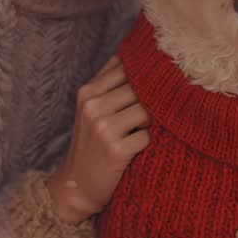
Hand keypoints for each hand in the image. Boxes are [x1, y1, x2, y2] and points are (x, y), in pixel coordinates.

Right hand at [46, 55, 150, 223]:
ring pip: (147, 110)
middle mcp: (93, 106)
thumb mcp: (92, 108)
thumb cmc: (91, 144)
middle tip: (153, 112)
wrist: (76, 186)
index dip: (147, 72)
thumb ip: (109, 80)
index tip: (160, 77)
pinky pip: (147, 136)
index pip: (126, 67)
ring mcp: (103, 128)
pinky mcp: (116, 150)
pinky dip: (147, 143)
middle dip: (152, 99)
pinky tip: (136, 149)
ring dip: (151, 122)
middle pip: (140, 87)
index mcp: (88, 92)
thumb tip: (135, 51)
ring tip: (140, 131)